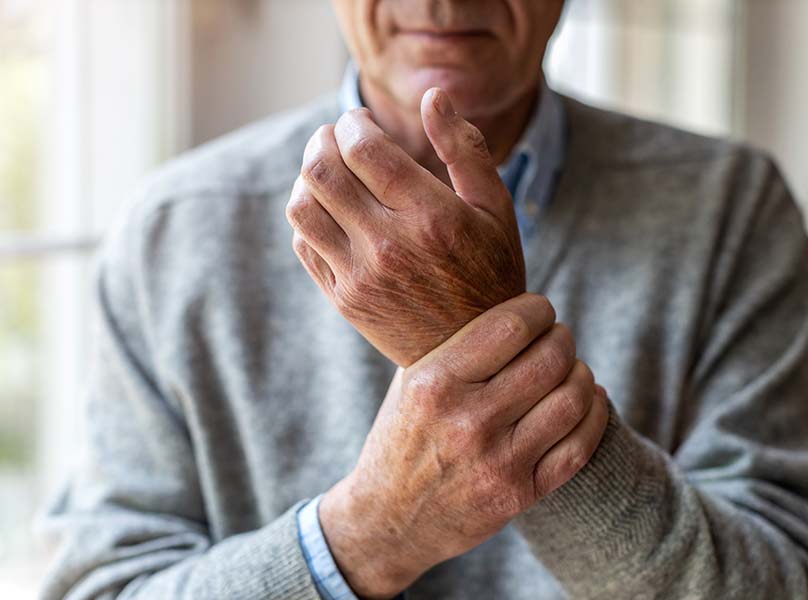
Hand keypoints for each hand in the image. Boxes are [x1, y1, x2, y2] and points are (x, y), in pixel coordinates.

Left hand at [285, 88, 525, 366]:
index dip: (353, 123)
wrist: (474, 354)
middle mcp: (390, 246)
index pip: (365, 149)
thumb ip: (465, 148)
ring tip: (328, 170)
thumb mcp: (495, 208)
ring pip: (303, 206)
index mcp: (432, 217)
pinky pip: (304, 243)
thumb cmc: (491, 271)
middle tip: (335, 137)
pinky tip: (330, 209)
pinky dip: (308, 216)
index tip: (360, 121)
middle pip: (323, 171)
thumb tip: (434, 96)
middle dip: (322, 141)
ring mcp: (361, 276)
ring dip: (308, 176)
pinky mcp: (344, 299)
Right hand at [318, 294, 608, 597]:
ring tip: (571, 369)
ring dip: (581, 374)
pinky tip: (587, 400)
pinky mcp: (520, 494)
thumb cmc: (403, 437)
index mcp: (434, 384)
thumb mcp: (410, 382)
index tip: (539, 310)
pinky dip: (594, 414)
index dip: (538, 309)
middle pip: (550, 359)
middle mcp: (467, 422)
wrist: (388, 520)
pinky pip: (580, 446)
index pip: (510, 327)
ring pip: (572, 399)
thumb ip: (456, 345)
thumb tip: (512, 302)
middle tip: (557, 338)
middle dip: (563, 339)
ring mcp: (497, 462)